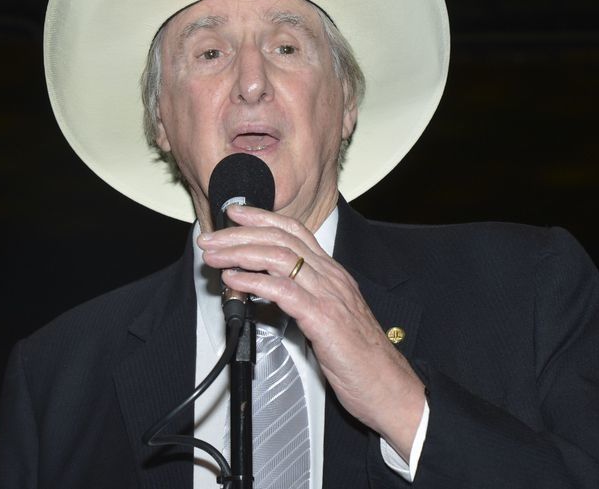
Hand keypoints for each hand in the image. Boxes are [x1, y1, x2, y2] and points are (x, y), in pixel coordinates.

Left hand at [197, 204, 426, 459]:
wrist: (388, 385)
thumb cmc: (360, 357)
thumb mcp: (328, 316)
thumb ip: (302, 297)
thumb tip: (265, 289)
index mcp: (332, 273)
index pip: (295, 231)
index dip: (262, 217)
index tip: (235, 213)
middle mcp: (331, 277)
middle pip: (281, 239)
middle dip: (239, 234)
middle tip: (210, 238)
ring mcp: (329, 295)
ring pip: (279, 258)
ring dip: (240, 254)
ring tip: (214, 257)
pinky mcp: (324, 319)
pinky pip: (283, 291)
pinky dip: (253, 282)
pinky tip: (235, 281)